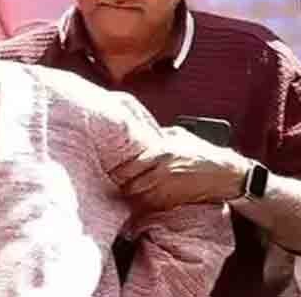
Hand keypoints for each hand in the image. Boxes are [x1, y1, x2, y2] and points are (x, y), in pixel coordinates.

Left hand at [111, 126, 251, 210]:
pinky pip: (149, 206)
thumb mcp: (180, 136)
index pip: (127, 164)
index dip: (116, 169)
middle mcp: (161, 171)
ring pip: (136, 196)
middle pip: (128, 183)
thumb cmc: (203, 152)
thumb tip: (139, 131)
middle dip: (120, 184)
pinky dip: (142, 204)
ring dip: (129, 196)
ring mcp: (166, 188)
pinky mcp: (172, 202)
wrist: (228, 175)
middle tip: (113, 182)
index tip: (110, 168)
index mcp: (160, 152)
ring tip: (123, 193)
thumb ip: (158, 135)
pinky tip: (140, 200)